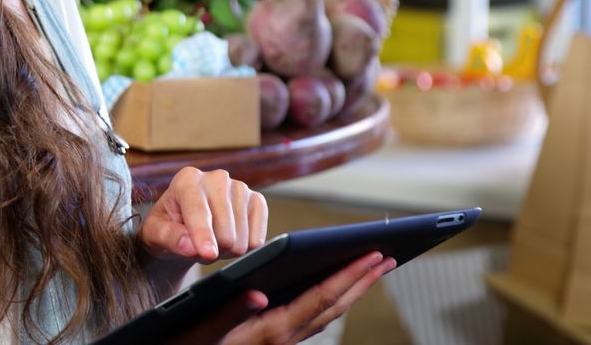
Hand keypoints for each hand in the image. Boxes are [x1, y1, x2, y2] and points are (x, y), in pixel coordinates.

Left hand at [140, 167, 267, 263]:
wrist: (184, 227)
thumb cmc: (167, 228)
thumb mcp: (155, 234)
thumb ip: (169, 238)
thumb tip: (190, 246)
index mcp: (187, 180)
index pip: (199, 210)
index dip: (203, 235)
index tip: (208, 254)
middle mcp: (216, 178)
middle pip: (225, 231)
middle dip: (212, 249)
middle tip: (198, 247)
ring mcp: (240, 188)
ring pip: (241, 238)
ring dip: (225, 250)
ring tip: (211, 241)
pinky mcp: (257, 201)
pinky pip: (257, 239)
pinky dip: (243, 247)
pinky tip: (229, 238)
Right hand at [219, 251, 396, 343]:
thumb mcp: (202, 331)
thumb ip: (230, 313)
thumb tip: (257, 292)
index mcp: (271, 332)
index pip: (320, 298)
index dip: (349, 275)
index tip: (374, 255)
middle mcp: (284, 339)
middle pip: (334, 307)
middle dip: (362, 281)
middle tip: (388, 257)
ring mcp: (284, 342)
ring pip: (329, 314)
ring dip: (353, 290)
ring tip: (372, 269)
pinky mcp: (278, 341)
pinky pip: (316, 317)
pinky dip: (333, 298)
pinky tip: (335, 288)